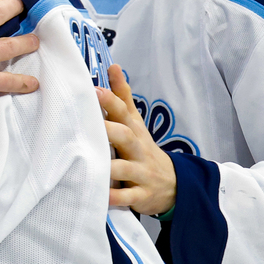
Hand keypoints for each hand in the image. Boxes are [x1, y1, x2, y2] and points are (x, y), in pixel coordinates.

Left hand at [95, 64, 176, 215]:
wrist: (173, 184)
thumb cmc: (142, 148)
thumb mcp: (135, 123)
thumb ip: (122, 97)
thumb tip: (113, 66)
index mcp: (134, 130)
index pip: (123, 112)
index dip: (110, 100)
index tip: (93, 89)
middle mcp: (138, 149)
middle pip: (125, 136)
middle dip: (109, 130)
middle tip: (90, 125)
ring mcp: (141, 172)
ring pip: (124, 168)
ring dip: (109, 166)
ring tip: (90, 162)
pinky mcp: (141, 194)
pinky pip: (128, 196)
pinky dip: (116, 197)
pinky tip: (102, 195)